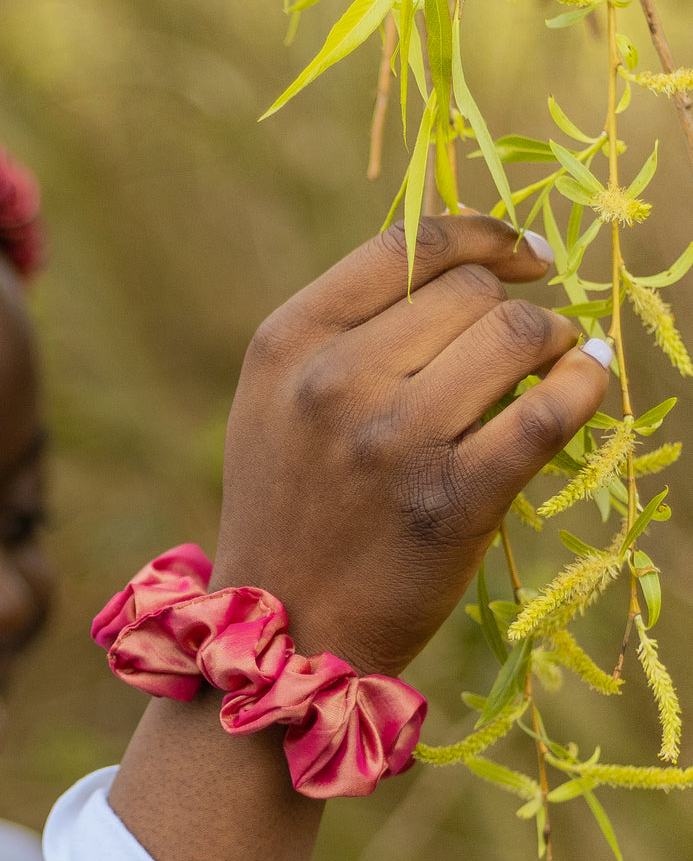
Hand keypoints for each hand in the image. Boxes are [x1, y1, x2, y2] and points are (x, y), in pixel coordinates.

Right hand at [211, 214, 609, 676]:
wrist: (285, 625)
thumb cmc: (286, 506)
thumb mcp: (273, 401)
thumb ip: (342, 332)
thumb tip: (462, 270)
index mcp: (286, 344)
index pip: (405, 246)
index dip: (480, 235)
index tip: (520, 255)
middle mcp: (334, 380)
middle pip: (470, 290)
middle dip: (510, 305)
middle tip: (521, 345)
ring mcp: (393, 439)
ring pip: (517, 334)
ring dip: (553, 340)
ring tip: (552, 365)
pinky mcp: (453, 498)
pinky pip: (549, 408)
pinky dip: (586, 381)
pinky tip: (587, 378)